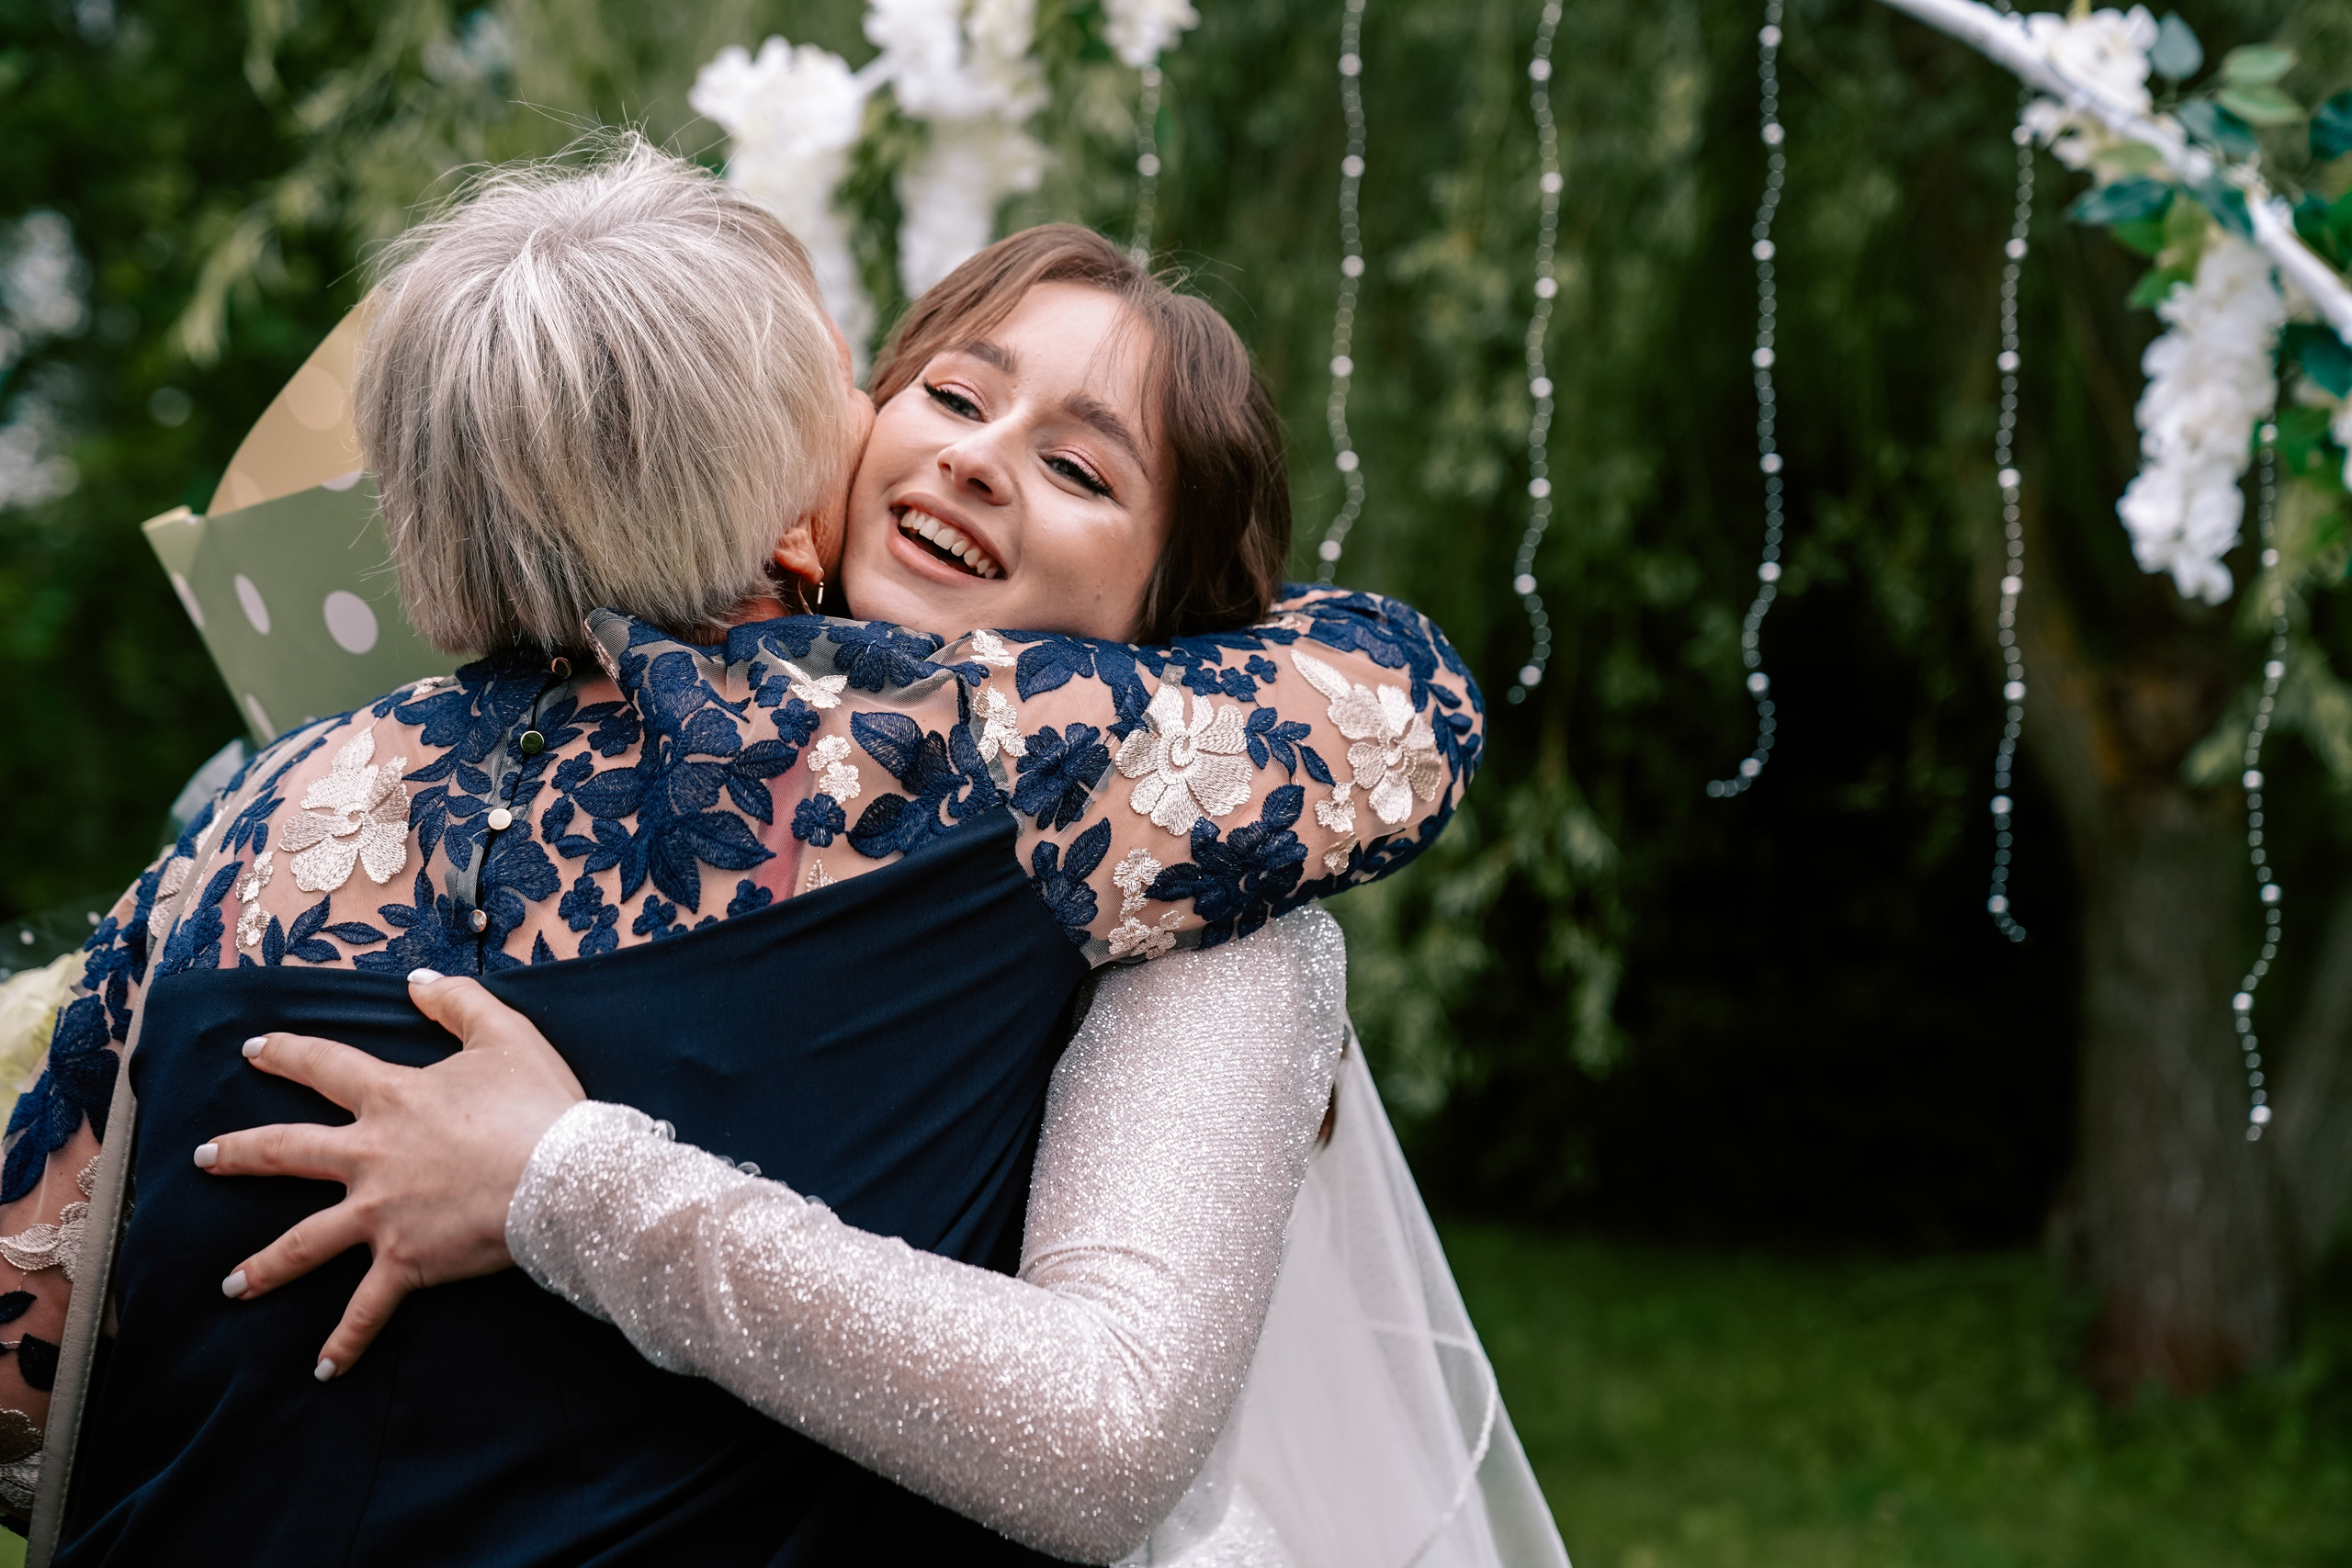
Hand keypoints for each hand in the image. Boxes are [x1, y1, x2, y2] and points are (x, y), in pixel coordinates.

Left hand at [197, 969, 585, 1378]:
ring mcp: (381, 1214)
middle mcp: (370, 1156)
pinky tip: (323, 1368)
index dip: (286, 1054)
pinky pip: (367, 1310)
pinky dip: (345, 1342)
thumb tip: (419, 981)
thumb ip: (458, 1001)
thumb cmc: (538, 1104)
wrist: (562, 1175)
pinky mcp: (406, 1262)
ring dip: (265, 1265)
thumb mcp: (505, 1034)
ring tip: (233, 1285)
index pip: (323, 1067)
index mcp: (392, 1098)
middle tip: (205, 1159)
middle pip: (287, 1152)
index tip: (253, 1050)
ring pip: (304, 1242)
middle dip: (240, 1154)